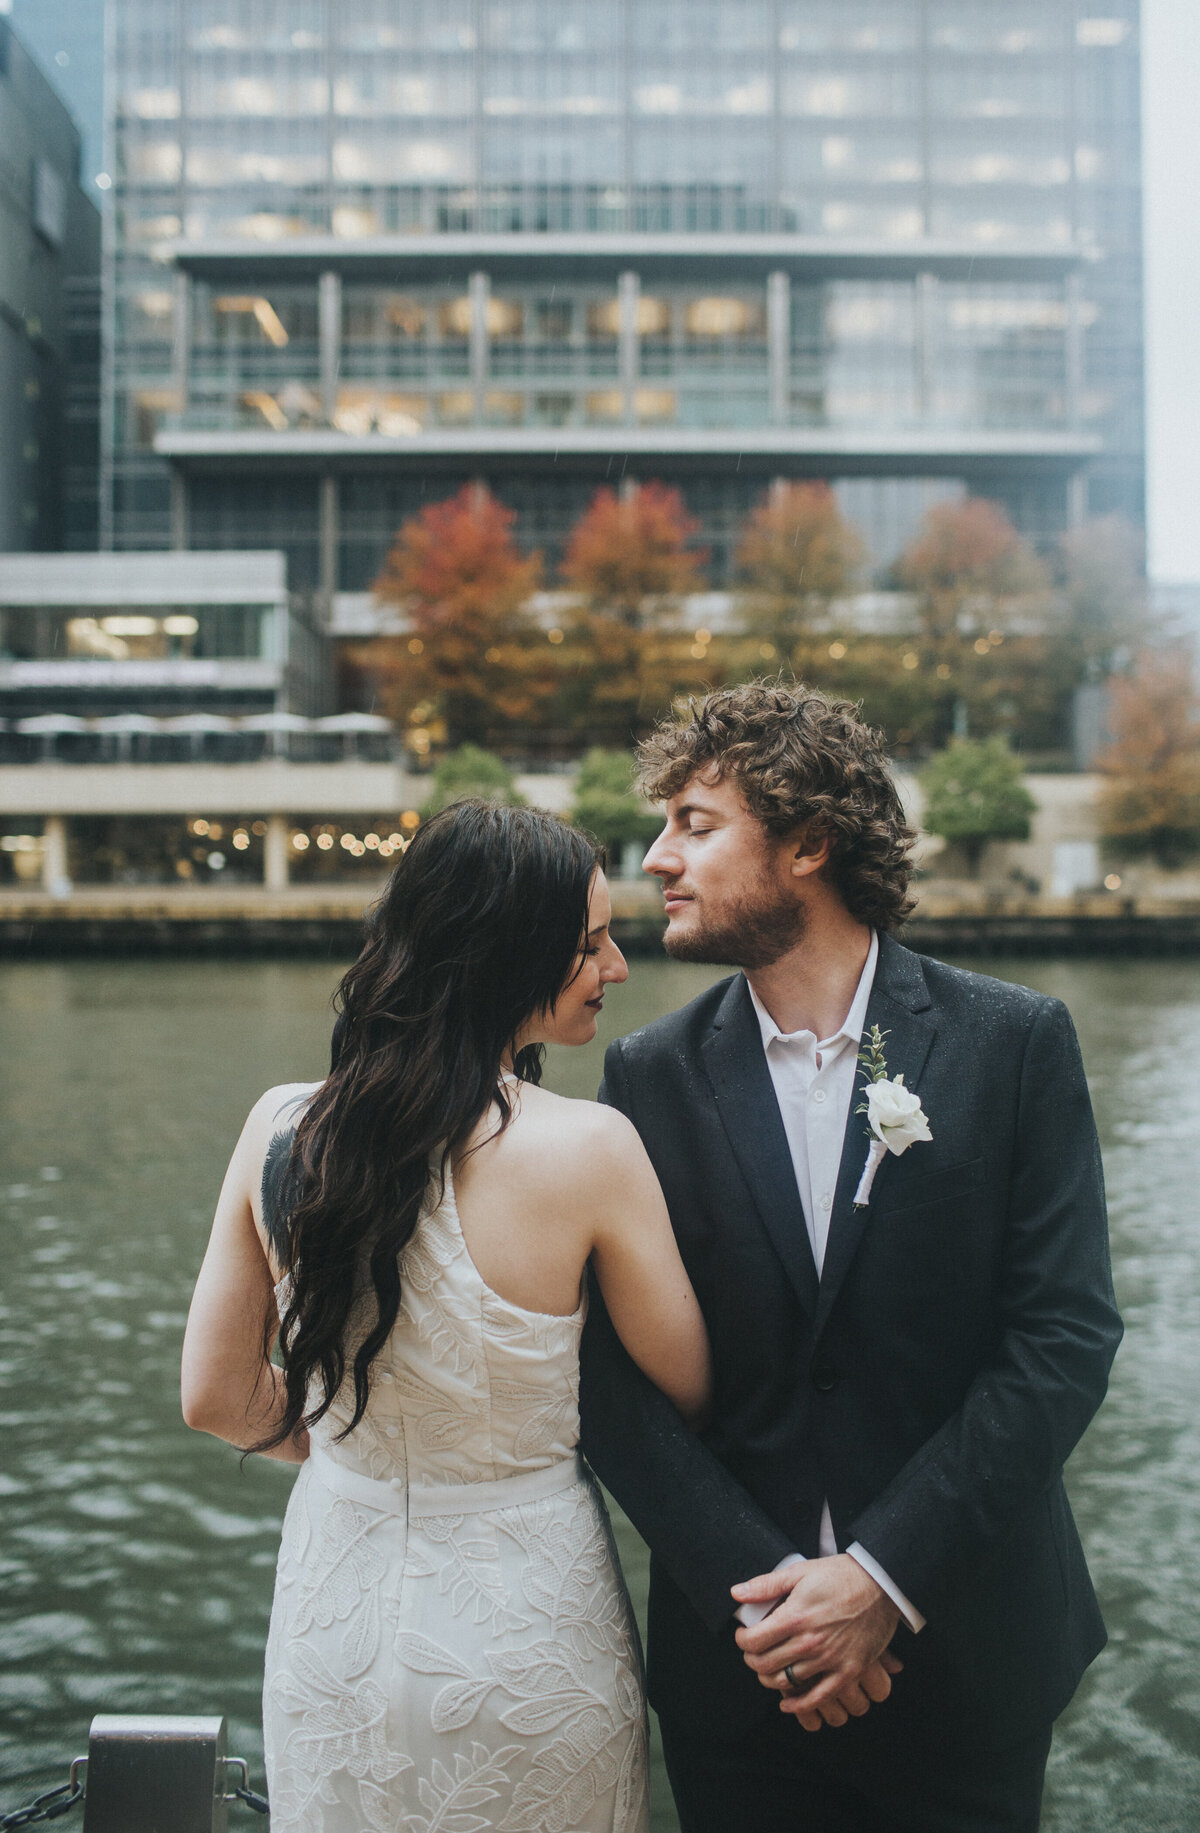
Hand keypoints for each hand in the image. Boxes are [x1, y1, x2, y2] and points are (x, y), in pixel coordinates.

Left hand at [732, 1555, 901, 1722]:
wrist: (882, 1585)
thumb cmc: (840, 1575)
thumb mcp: (800, 1571)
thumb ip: (766, 1585)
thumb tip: (736, 1593)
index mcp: (796, 1616)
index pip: (754, 1641)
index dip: (742, 1641)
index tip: (743, 1636)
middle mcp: (810, 1642)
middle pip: (766, 1664)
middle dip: (752, 1660)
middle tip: (753, 1652)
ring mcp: (830, 1660)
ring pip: (786, 1682)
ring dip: (770, 1679)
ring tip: (769, 1668)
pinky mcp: (848, 1671)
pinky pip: (818, 1698)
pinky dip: (798, 1706)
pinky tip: (787, 1704)